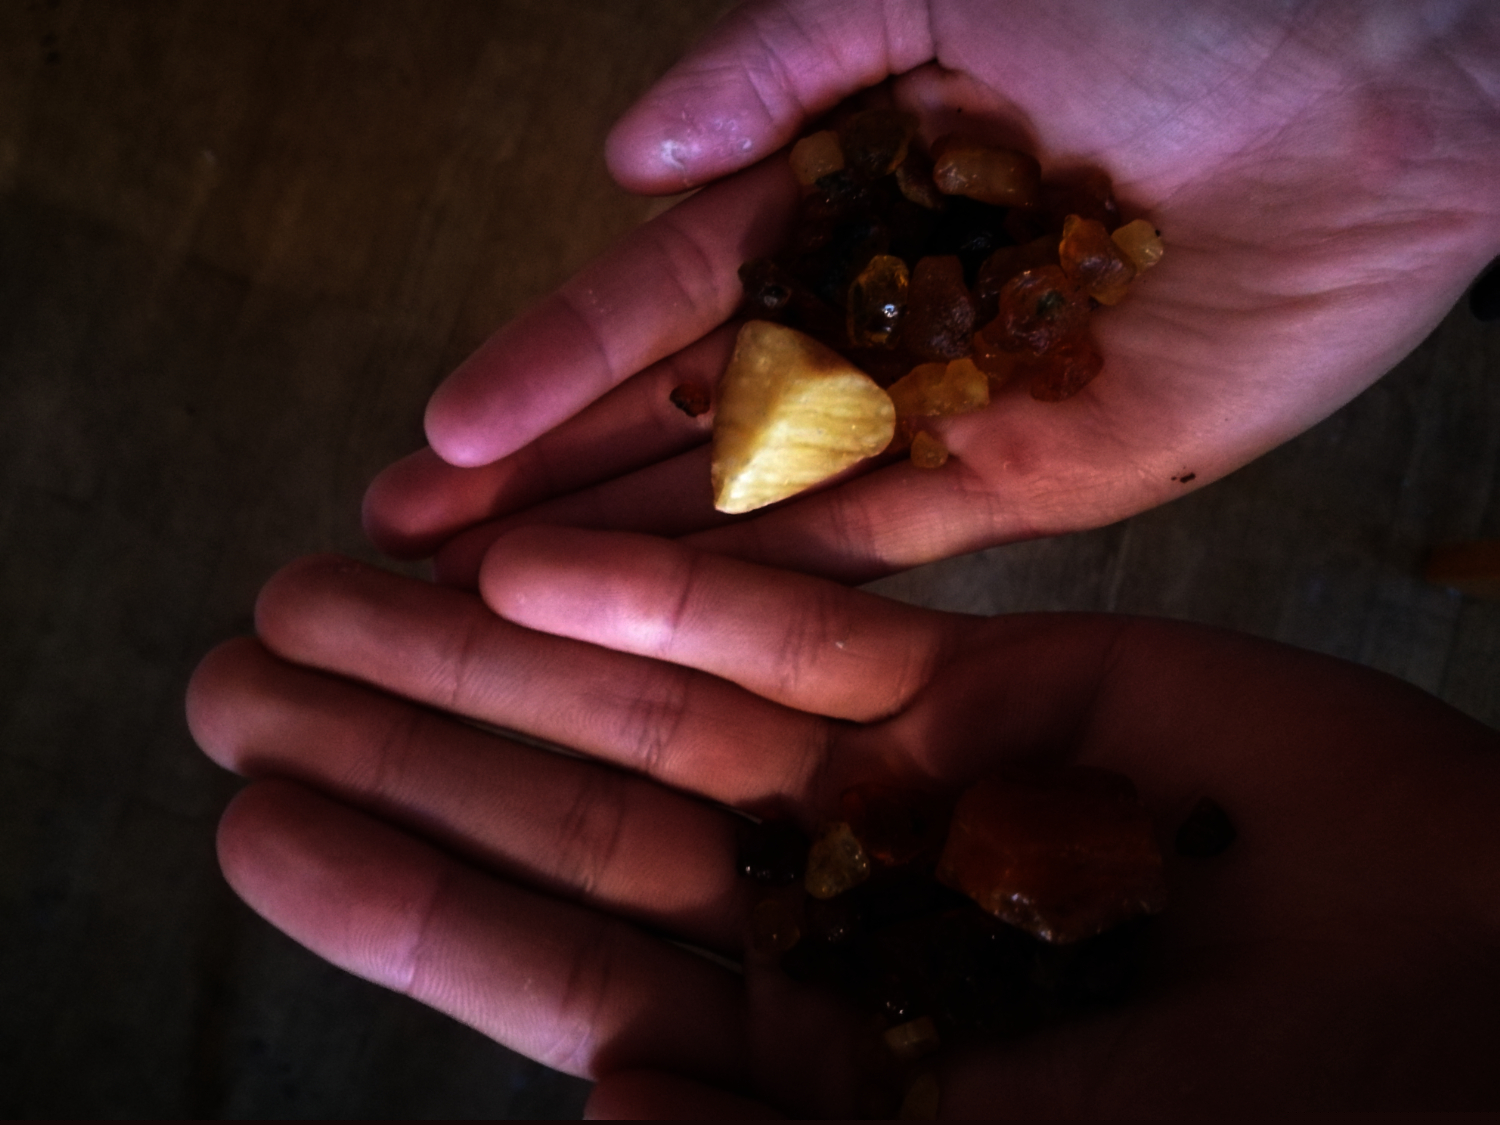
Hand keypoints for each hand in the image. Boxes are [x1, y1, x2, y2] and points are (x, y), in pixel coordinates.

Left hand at [188, 528, 1499, 1114]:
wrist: (1482, 1020)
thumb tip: (602, 1119)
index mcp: (806, 1057)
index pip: (562, 968)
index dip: (404, 894)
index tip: (253, 819)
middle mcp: (831, 912)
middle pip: (578, 808)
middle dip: (407, 737)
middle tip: (237, 667)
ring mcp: (905, 787)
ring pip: (658, 696)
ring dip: (492, 641)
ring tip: (325, 586)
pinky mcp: (999, 680)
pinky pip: (808, 632)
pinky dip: (678, 589)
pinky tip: (528, 553)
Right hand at [363, 0, 1499, 584]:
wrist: (1386, 72)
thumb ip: (780, 63)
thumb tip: (621, 163)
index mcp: (839, 202)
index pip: (659, 302)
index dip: (545, 369)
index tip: (434, 439)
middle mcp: (873, 320)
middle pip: (684, 420)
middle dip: (551, 487)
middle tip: (412, 556)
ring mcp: (945, 412)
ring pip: (760, 502)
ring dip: (630, 554)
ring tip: (499, 611)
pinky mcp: (1034, 481)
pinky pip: (883, 548)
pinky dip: (775, 584)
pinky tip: (666, 626)